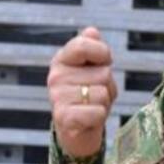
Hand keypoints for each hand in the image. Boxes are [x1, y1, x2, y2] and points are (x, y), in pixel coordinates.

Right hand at [47, 27, 119, 158]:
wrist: (78, 132)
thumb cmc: (88, 97)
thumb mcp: (94, 69)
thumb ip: (93, 49)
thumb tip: (92, 31)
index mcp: (62, 60)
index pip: (83, 44)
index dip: (102, 53)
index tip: (104, 63)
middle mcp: (56, 76)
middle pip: (103, 73)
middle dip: (107, 87)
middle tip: (94, 96)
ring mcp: (57, 97)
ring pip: (103, 93)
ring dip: (105, 103)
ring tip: (92, 107)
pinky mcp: (63, 118)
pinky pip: (97, 112)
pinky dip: (100, 117)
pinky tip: (88, 120)